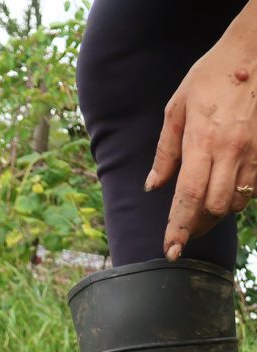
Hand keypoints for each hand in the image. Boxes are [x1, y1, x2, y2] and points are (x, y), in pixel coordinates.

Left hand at [147, 29, 256, 259]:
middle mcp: (232, 150)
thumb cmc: (211, 77)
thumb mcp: (176, 109)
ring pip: (239, 200)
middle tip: (183, 228)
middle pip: (216, 207)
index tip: (171, 250)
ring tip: (202, 206)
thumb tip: (153, 185)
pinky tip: (225, 185)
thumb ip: (165, 151)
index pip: (189, 196)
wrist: (255, 52)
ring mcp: (255, 151)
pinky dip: (239, 194)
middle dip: (198, 223)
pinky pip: (254, 187)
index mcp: (203, 141)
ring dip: (219, 209)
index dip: (179, 227)